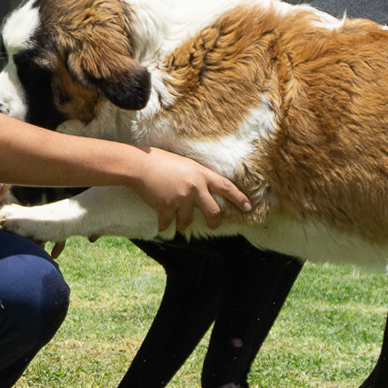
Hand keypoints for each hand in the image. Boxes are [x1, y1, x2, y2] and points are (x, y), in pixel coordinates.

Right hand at [132, 149, 251, 233]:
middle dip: (215, 221)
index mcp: (201, 174)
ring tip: (180, 224)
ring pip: (189, 220)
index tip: (248, 207)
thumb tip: (203, 188)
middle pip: (214, 211)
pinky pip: (169, 222)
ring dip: (183, 224)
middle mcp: (195, 187)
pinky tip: (163, 226)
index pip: (227, 187)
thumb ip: (196, 176)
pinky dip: (165, 225)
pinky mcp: (168, 207)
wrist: (140, 165)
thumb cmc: (159, 160)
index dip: (239, 198)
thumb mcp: (184, 164)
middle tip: (214, 225)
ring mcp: (182, 198)